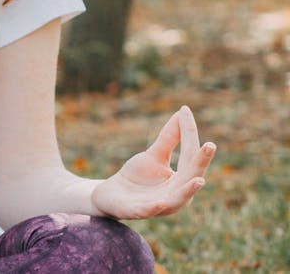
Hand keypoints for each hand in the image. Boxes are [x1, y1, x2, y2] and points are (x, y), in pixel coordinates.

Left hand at [91, 106, 216, 218]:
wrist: (111, 195)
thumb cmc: (137, 176)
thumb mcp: (154, 156)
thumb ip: (169, 139)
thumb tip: (182, 113)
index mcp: (182, 180)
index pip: (190, 154)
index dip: (188, 133)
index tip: (185, 110)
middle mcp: (176, 195)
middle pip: (191, 176)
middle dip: (201, 162)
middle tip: (210, 145)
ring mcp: (158, 205)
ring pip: (177, 200)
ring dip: (188, 190)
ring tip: (199, 180)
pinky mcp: (138, 212)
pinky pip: (148, 211)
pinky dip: (154, 208)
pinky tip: (160, 202)